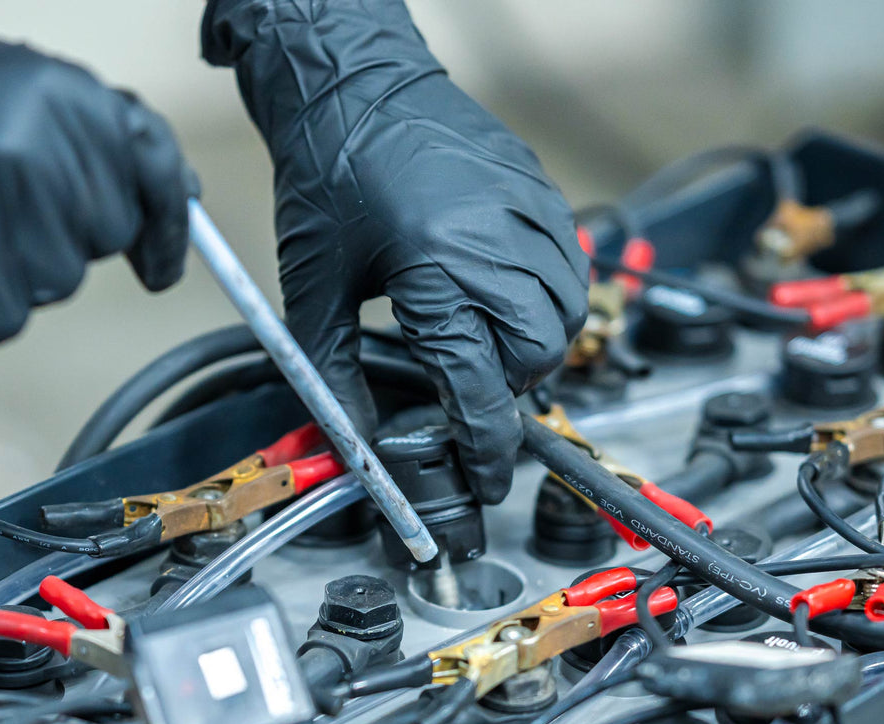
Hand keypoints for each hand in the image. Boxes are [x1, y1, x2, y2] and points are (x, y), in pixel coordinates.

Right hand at [0, 0, 194, 342]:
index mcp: (68, 99)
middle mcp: (50, 161)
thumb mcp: (1, 79)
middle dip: (55, 230)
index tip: (163, 265)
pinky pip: (1, 319)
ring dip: (6, 266)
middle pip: (99, 239)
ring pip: (53, 284)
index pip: (157, 173)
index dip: (169, 228)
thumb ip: (85, 134)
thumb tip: (172, 194)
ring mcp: (9, 224)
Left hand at [206, 0, 588, 504]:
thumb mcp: (312, 291)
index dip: (486, 448)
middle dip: (507, 385)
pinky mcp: (538, 187)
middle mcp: (492, 241)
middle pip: (537, 355)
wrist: (351, 85)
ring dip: (534, 343)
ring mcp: (525, 210)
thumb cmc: (326, 176)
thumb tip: (356, 444)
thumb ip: (334, 376)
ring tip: (486, 337)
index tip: (487, 478)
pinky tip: (506, 292)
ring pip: (566, 312)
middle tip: (468, 382)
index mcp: (435, 271)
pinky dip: (549, 293)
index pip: (482, 389)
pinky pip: (571, 262)